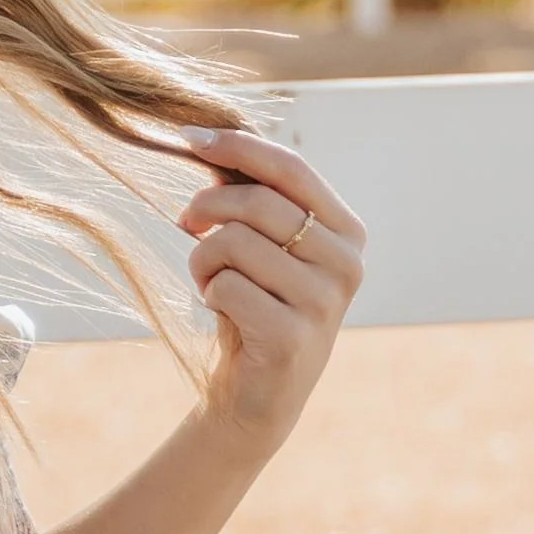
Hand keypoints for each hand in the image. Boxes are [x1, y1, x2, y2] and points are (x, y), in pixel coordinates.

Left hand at [179, 123, 363, 443]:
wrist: (255, 397)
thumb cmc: (255, 309)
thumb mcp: (261, 247)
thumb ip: (251, 197)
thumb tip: (210, 138)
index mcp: (347, 231)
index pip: (291, 167)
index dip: (236, 146)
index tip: (188, 137)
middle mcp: (347, 263)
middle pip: (257, 203)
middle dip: (205, 207)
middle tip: (185, 222)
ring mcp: (325, 302)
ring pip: (235, 242)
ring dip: (203, 259)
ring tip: (208, 279)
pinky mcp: (293, 337)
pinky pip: (225, 287)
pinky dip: (208, 294)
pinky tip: (221, 311)